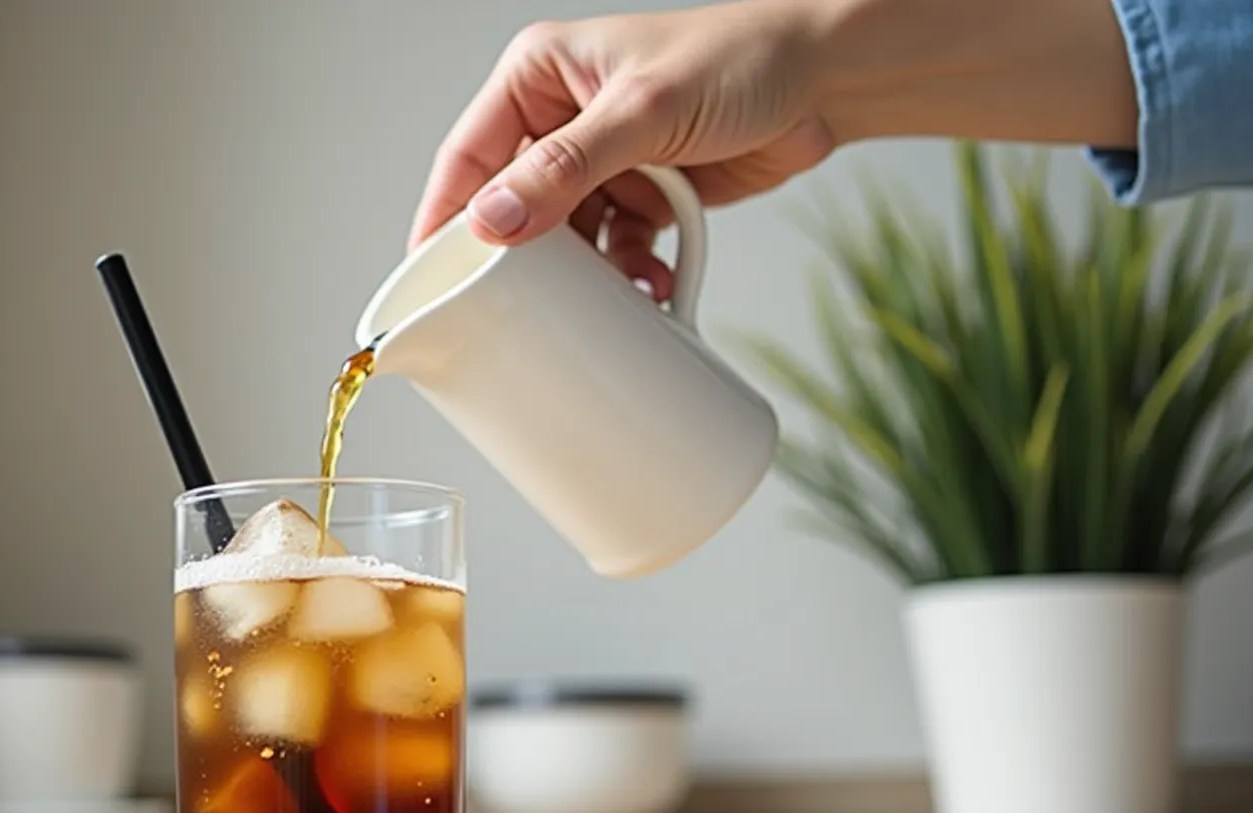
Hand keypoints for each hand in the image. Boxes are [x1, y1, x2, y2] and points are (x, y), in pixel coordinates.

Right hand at [409, 1, 836, 296]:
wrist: (827, 79)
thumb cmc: (739, 59)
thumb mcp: (641, 112)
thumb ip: (565, 168)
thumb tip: (493, 222)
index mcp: (537, 78)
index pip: (468, 157)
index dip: (445, 220)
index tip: (429, 280)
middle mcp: (560, 119)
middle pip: (512, 207)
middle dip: (522, 261)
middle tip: (517, 309)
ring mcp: (601, 161)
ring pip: (564, 239)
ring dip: (584, 277)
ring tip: (608, 299)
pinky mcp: (642, 194)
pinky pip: (615, 249)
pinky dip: (628, 274)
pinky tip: (648, 288)